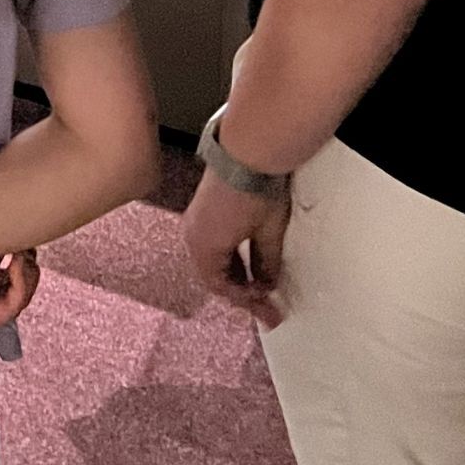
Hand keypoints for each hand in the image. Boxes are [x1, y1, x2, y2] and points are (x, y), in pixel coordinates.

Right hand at [182, 168, 289, 328]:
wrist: (248, 151)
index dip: (248, 303)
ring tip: (259, 285)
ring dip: (235, 275)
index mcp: (206, 247)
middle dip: (241, 291)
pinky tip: (248, 260)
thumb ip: (266, 264)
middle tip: (265, 306)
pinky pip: (212, 245)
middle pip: (214, 275)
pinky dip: (230, 258)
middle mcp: (194, 236)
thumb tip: (267, 284)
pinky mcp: (203, 208)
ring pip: (213, 261)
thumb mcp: (268, 234)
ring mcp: (196, 220)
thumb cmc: (256, 191)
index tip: (270, 314)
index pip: (224, 287)